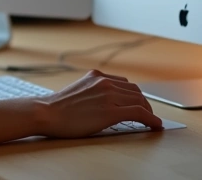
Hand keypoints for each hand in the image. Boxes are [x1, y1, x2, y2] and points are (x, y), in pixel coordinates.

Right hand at [34, 69, 162, 137]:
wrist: (46, 113)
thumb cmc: (57, 107)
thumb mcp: (77, 90)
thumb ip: (92, 90)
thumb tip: (104, 102)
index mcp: (96, 75)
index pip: (124, 83)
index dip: (135, 95)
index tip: (139, 103)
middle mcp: (104, 82)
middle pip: (135, 91)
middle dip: (144, 103)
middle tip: (148, 114)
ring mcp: (108, 95)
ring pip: (139, 100)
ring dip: (149, 111)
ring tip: (152, 121)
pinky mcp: (110, 111)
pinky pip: (139, 113)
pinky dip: (151, 119)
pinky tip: (155, 125)